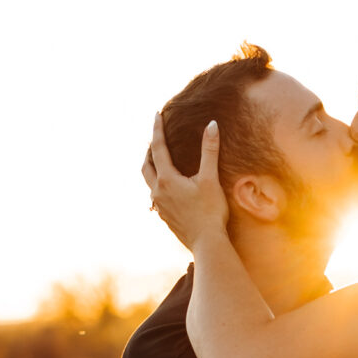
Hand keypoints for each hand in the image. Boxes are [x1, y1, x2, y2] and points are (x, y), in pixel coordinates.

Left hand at [143, 113, 228, 251]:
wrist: (207, 243)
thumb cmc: (210, 211)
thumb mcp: (210, 179)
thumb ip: (209, 151)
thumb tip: (211, 125)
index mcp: (167, 180)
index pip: (158, 148)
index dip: (157, 129)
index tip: (156, 114)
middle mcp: (158, 192)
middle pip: (146, 166)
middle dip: (149, 150)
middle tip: (154, 139)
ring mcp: (160, 206)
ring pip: (149, 182)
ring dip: (151, 168)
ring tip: (158, 161)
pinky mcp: (165, 217)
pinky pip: (156, 196)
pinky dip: (158, 185)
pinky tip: (167, 188)